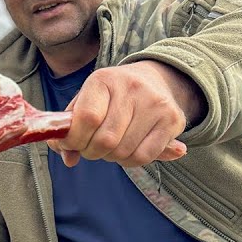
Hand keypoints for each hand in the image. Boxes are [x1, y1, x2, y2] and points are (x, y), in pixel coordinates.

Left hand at [48, 61, 202, 167]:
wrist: (153, 80)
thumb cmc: (110, 96)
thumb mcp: (86, 102)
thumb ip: (70, 130)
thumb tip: (69, 159)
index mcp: (103, 79)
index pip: (87, 118)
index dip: (74, 139)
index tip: (70, 144)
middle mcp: (132, 87)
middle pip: (106, 140)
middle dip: (91, 152)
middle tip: (91, 148)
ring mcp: (155, 103)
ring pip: (123, 151)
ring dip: (111, 157)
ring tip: (111, 145)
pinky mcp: (172, 120)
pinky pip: (144, 157)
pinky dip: (129, 162)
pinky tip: (127, 150)